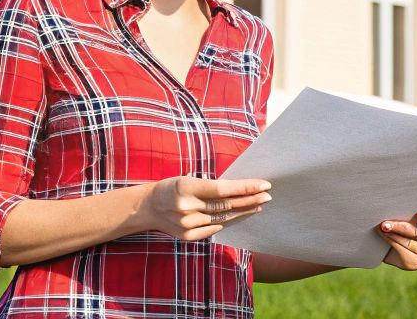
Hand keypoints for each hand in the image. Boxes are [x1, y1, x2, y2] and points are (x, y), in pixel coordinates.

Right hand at [139, 176, 270, 240]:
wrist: (148, 207)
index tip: (263, 184)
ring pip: (223, 218)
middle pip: (226, 205)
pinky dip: (230, 221)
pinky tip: (242, 215)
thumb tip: (240, 188)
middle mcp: (186, 208)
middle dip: (250, 200)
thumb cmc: (172, 187)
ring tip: (259, 205)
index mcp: (186, 187)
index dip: (245, 188)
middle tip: (268, 195)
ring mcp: (187, 225)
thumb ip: (211, 186)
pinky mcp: (188, 237)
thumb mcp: (188, 179)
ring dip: (244, 211)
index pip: (223, 189)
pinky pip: (215, 228)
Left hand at [377, 209, 416, 270]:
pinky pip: (406, 256)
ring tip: (383, 228)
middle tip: (386, 223)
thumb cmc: (395, 216)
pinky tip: (385, 237)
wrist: (382, 238)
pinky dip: (393, 244)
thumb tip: (397, 197)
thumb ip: (406, 205)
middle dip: (404, 227)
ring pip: (412, 244)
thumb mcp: (402, 209)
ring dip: (394, 235)